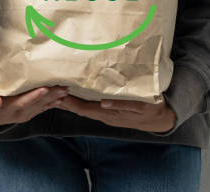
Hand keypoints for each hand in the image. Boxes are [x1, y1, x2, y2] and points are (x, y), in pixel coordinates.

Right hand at [0, 85, 67, 125]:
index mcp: (8, 108)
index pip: (23, 101)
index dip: (34, 96)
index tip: (44, 89)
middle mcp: (19, 113)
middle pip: (37, 103)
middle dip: (50, 96)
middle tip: (62, 88)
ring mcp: (26, 114)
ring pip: (42, 106)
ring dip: (55, 99)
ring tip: (65, 91)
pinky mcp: (30, 113)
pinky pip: (43, 108)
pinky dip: (53, 103)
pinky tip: (62, 98)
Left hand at [54, 94, 175, 132]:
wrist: (159, 119)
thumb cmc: (150, 109)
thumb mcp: (140, 106)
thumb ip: (122, 105)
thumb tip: (103, 103)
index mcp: (109, 114)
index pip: (84, 109)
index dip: (70, 102)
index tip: (58, 94)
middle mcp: (104, 115)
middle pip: (79, 109)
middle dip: (64, 102)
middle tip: (50, 91)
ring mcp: (106, 115)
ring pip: (83, 109)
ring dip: (70, 102)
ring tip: (56, 93)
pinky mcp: (108, 112)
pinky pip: (90, 108)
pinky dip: (79, 102)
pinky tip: (74, 97)